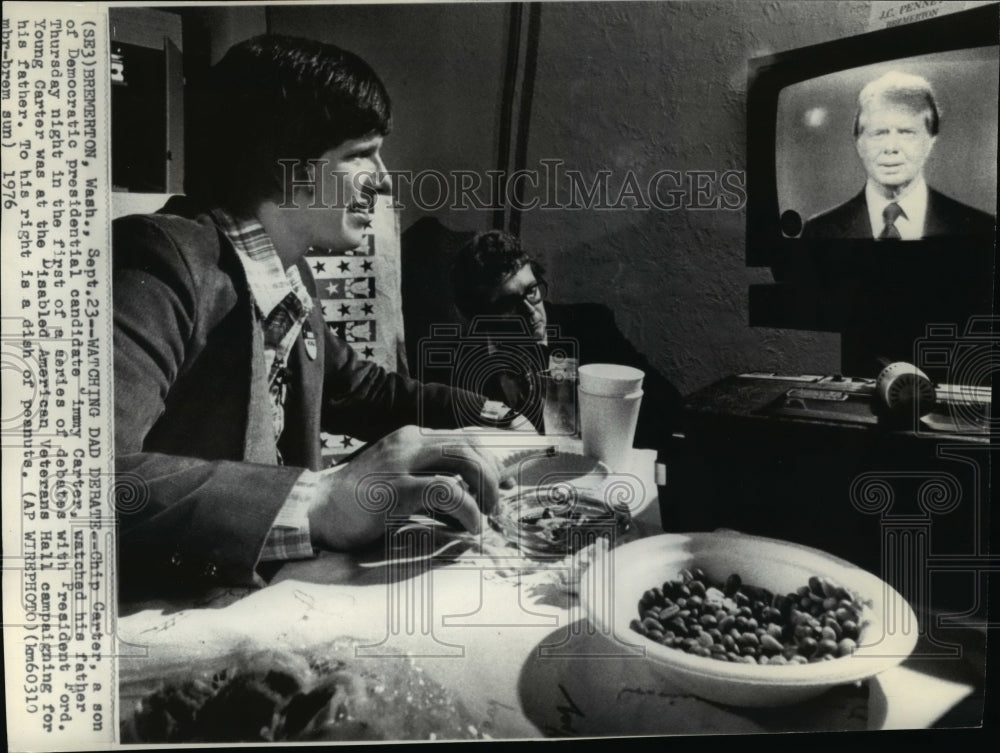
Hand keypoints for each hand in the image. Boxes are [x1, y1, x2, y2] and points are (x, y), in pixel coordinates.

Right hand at [307, 426, 506, 550]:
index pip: (464, 438)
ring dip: (484, 489)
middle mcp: (409, 443)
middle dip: (492, 475)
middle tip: (496, 505)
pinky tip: (470, 526)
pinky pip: (446, 491)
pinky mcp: (395, 489)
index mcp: (412, 438)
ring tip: (485, 515)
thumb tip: (473, 496)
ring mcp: (401, 463)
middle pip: (470, 446)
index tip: (502, 486)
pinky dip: (467, 510)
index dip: (490, 461)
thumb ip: (432, 481)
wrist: (317, 509)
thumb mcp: (401, 480)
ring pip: (464, 461)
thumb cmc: (360, 501)